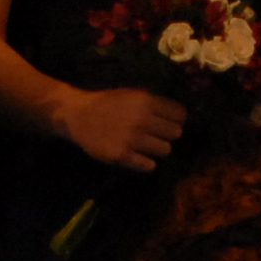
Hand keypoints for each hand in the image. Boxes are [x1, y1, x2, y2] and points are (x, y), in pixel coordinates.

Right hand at [58, 86, 186, 172]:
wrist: (78, 115)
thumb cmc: (108, 104)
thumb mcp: (132, 94)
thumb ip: (154, 103)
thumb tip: (182, 116)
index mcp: (146, 101)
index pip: (180, 114)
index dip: (177, 119)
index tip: (170, 123)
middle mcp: (142, 119)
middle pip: (176, 133)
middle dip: (168, 134)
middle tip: (157, 135)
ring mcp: (132, 138)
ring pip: (165, 150)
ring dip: (157, 149)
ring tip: (145, 145)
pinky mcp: (122, 155)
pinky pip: (149, 166)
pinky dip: (146, 163)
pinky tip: (138, 156)